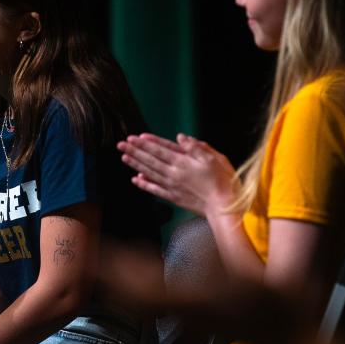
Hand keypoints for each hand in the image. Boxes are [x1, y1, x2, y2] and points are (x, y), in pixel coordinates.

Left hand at [116, 133, 237, 214]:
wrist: (223, 207)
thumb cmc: (222, 181)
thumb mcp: (214, 158)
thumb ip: (195, 147)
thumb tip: (180, 137)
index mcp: (183, 162)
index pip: (160, 149)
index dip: (147, 143)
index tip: (135, 137)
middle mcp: (174, 173)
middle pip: (151, 160)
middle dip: (135, 151)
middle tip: (121, 144)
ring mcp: (172, 186)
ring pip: (150, 173)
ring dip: (136, 165)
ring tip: (124, 157)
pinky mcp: (173, 198)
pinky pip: (155, 190)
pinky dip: (144, 185)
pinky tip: (136, 180)